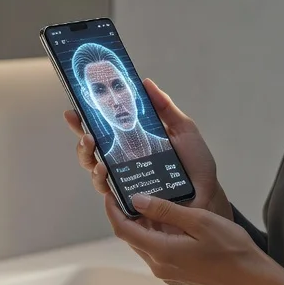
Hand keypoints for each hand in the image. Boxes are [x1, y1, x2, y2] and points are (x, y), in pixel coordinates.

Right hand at [64, 77, 232, 230]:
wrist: (208, 197)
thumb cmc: (196, 167)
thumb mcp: (183, 130)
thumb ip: (165, 108)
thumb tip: (146, 83)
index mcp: (134, 142)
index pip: (105, 129)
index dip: (88, 119)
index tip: (76, 109)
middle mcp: (124, 162)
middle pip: (92, 148)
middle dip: (81, 136)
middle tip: (83, 127)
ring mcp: (124, 181)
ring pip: (94, 168)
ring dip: (87, 156)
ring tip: (92, 146)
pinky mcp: (126, 201)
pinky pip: (105, 190)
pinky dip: (100, 179)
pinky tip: (103, 169)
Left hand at [105, 192, 283, 284]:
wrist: (252, 277)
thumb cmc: (230, 247)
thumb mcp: (198, 221)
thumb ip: (165, 210)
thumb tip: (136, 200)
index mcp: (161, 252)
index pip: (123, 230)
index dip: (112, 210)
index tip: (110, 192)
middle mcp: (158, 266)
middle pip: (132, 237)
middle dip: (126, 214)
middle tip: (129, 190)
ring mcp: (167, 273)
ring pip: (144, 244)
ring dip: (142, 224)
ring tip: (147, 200)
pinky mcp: (176, 275)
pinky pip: (157, 251)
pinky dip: (155, 234)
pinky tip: (166, 220)